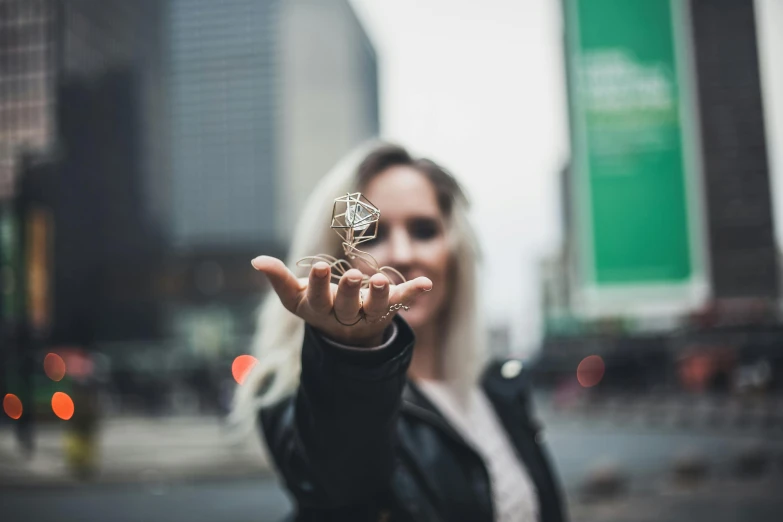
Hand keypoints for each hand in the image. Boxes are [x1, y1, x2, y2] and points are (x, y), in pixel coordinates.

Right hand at [251, 256, 431, 346]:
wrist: (347, 335)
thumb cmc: (318, 306)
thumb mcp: (296, 297)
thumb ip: (278, 279)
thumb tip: (256, 260)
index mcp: (320, 310)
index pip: (317, 299)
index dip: (317, 285)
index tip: (318, 267)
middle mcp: (345, 316)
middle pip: (346, 306)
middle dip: (349, 291)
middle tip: (353, 276)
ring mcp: (368, 314)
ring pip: (375, 308)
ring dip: (380, 295)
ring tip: (384, 281)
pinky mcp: (388, 310)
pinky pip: (402, 302)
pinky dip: (414, 292)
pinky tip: (426, 283)